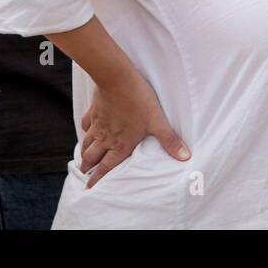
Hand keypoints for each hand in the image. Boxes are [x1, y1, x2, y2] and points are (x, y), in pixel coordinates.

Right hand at [80, 71, 189, 187]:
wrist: (117, 79)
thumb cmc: (138, 100)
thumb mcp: (157, 121)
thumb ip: (169, 141)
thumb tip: (184, 157)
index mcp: (120, 145)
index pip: (107, 167)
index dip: (98, 179)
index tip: (90, 188)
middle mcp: (106, 138)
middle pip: (92, 158)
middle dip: (87, 168)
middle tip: (83, 174)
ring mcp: (98, 125)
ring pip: (87, 143)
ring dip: (84, 153)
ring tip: (82, 160)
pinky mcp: (93, 111)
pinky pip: (86, 125)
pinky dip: (85, 132)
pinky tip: (87, 131)